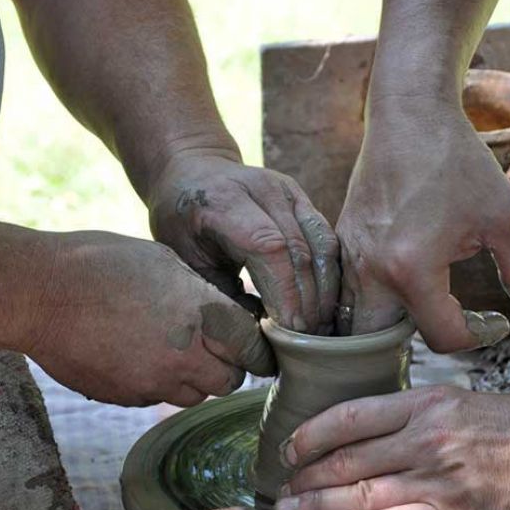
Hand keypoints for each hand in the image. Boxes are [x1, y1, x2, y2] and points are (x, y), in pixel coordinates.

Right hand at [26, 231, 274, 406]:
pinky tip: (137, 356)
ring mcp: (154, 382)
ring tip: (170, 349)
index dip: (256, 347)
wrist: (39, 294)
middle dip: (226, 366)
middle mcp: (185, 354)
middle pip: (230, 380)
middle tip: (212, 347)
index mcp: (201, 313)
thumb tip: (220, 310)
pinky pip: (157, 398)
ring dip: (193, 378)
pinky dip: (157, 383)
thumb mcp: (162, 261)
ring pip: (196, 394)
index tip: (253, 345)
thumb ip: (198, 292)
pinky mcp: (127, 397)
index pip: (253, 347)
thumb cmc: (98, 264)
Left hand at [147, 151, 339, 333]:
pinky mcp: (302, 197)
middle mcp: (263, 189)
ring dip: (325, 290)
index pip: (270, 248)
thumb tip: (254, 333)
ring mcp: (288, 190)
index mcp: (224, 201)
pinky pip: (326, 238)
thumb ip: (218, 292)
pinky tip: (324, 302)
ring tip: (321, 326)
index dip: (286, 292)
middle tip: (309, 338)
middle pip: (300, 250)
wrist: (192, 171)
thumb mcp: (185, 257)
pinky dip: (328, 273)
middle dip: (308, 300)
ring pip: (322, 244)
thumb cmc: (181, 220)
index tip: (292, 330)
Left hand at [273, 385, 509, 509]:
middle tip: (280, 491)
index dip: (310, 435)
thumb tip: (381, 435)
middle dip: (305, 477)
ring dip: (317, 506)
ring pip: (360, 491)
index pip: (349, 416)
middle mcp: (426, 436)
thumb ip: (424, 416)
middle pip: (346, 457)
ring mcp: (440, 476)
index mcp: (427, 403)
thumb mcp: (469, 402)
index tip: (290, 449)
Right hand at [335, 96, 509, 349]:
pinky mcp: (341, 242)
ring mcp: (350, 257)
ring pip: (358, 320)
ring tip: (430, 305)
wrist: (408, 117)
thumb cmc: (457, 162)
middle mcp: (370, 270)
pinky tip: (406, 280)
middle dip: (417, 343)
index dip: (478, 336)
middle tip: (452, 322)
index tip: (496, 319)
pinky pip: (349, 290)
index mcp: (411, 270)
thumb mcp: (506, 214)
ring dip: (391, 325)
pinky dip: (373, 299)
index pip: (442, 336)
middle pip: (382, 342)